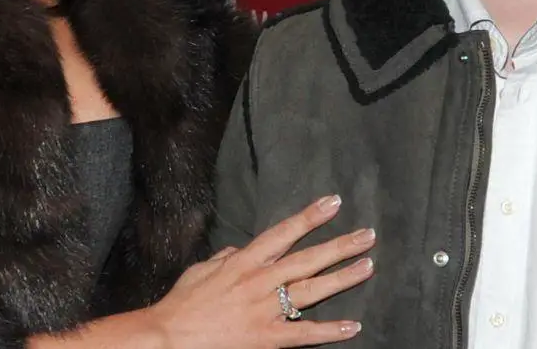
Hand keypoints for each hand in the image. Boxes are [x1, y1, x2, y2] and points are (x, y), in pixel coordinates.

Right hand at [149, 194, 374, 347]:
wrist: (168, 338)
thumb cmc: (182, 304)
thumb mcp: (202, 270)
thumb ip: (226, 257)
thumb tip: (240, 248)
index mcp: (245, 262)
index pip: (284, 232)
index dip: (310, 216)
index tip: (333, 203)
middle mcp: (260, 282)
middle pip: (308, 259)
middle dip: (340, 245)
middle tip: (367, 235)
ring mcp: (265, 310)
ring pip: (313, 291)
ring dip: (343, 278)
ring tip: (368, 266)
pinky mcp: (267, 338)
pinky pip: (305, 334)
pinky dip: (330, 331)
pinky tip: (353, 326)